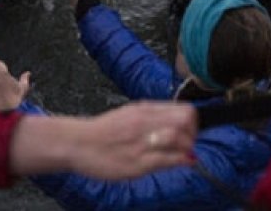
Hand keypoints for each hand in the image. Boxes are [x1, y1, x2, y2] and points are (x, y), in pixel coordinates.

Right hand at [67, 101, 196, 178]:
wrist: (77, 143)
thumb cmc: (101, 132)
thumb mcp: (128, 115)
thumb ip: (152, 118)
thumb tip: (177, 124)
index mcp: (142, 110)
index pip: (183, 109)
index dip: (192, 120)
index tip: (189, 130)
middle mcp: (143, 122)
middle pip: (185, 120)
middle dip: (193, 133)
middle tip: (187, 142)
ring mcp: (141, 142)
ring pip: (179, 138)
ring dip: (187, 147)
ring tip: (182, 153)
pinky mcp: (138, 162)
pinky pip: (168, 160)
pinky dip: (180, 160)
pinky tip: (181, 161)